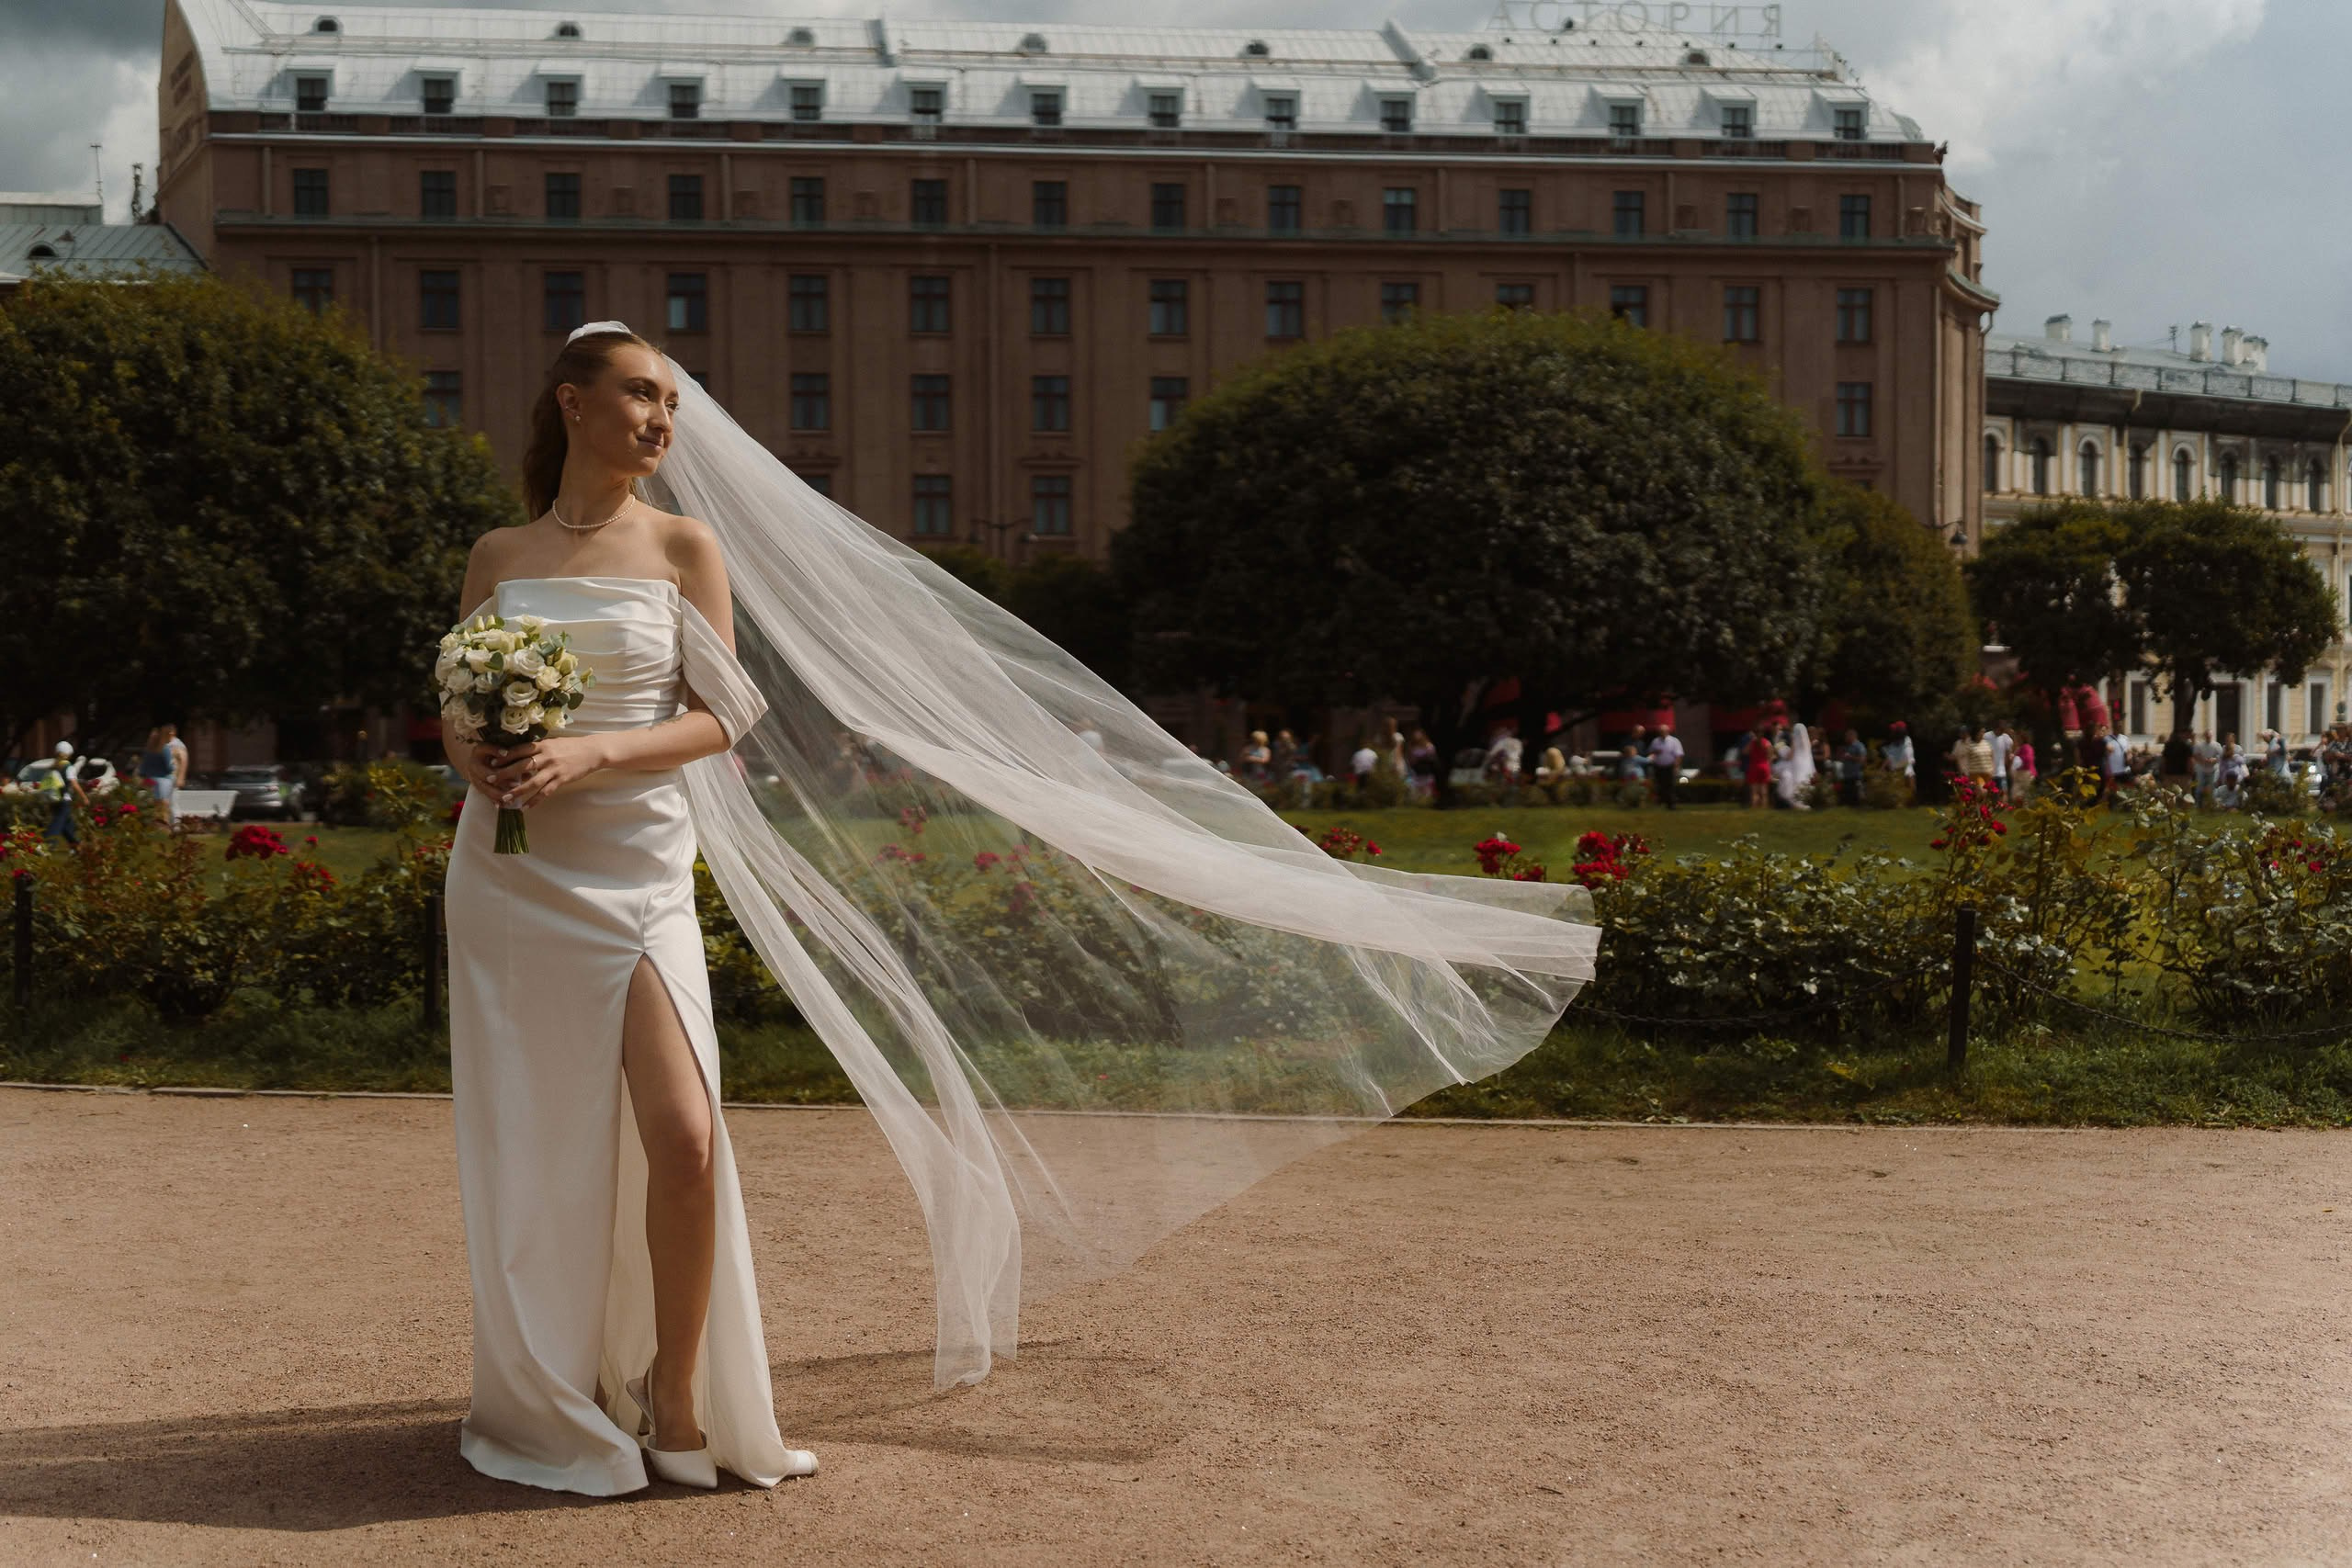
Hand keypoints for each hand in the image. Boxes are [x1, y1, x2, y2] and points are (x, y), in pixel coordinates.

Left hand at [482, 736, 603, 808]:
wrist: (592, 751)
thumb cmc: (571, 746)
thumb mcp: (553, 742)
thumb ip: (537, 748)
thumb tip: (519, 753)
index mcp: (543, 745)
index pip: (519, 750)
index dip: (504, 757)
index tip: (492, 763)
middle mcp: (547, 757)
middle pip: (521, 766)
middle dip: (504, 774)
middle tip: (489, 779)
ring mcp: (554, 769)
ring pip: (532, 782)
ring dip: (517, 791)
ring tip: (504, 798)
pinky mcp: (562, 779)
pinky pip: (545, 792)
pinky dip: (535, 801)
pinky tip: (525, 807)